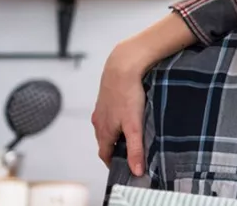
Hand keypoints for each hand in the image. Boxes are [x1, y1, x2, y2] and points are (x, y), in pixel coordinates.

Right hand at [92, 41, 148, 175]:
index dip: (113, 162)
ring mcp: (102, 109)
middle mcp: (99, 121)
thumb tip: (136, 171)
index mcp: (103, 130)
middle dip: (116, 149)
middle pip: (106, 141)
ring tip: (132, 136)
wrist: (122, 66)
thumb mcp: (134, 126)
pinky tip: (129, 115)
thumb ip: (136, 149)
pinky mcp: (107, 98)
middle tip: (131, 153)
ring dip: (116, 134)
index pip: (104, 154)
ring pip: (107, 127)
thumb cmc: (128, 94)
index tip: (123, 168)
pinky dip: (118, 119)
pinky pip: (111, 114)